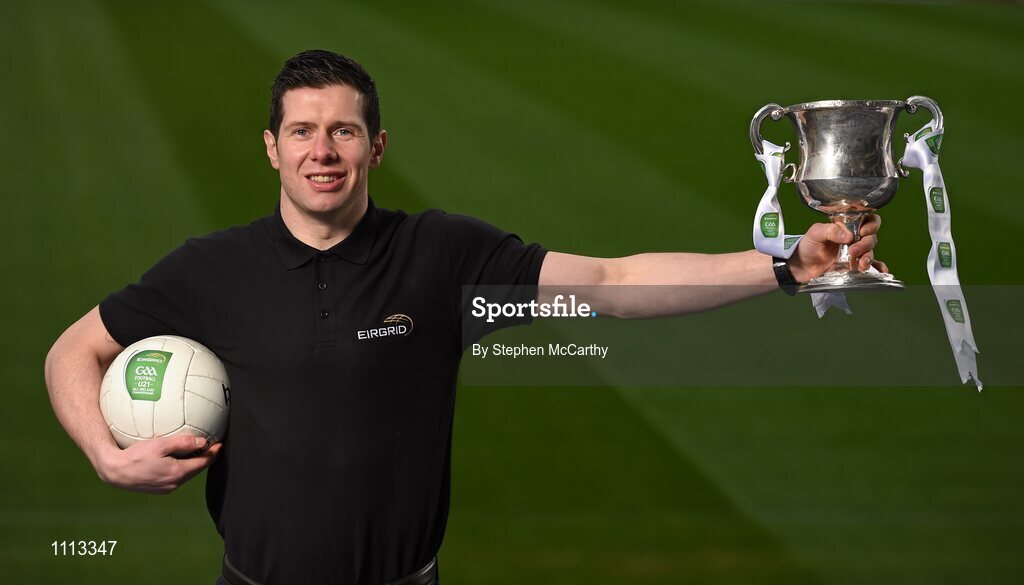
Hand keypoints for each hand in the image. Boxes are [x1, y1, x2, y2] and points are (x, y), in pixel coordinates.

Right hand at [96, 435, 221, 494]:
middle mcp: (174, 484)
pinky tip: (179, 459)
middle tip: (211, 446)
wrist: (115, 472)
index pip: (202, 463)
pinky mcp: (159, 489)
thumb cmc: (135, 456)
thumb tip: (203, 441)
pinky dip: (182, 468)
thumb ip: (183, 443)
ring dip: (193, 464)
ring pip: (186, 475)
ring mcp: (166, 488)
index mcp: (177, 473)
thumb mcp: (160, 445)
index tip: (219, 443)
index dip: (213, 453)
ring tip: (197, 452)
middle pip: (196, 470)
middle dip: (205, 458)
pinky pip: (176, 478)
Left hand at [788, 214, 888, 282]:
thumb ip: (830, 230)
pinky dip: (878, 268)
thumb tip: (849, 236)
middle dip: (866, 244)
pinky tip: (882, 271)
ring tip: (860, 265)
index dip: (870, 224)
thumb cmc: (807, 246)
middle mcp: (853, 238)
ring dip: (869, 257)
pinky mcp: (853, 266)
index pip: (866, 219)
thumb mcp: (815, 233)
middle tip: (852, 251)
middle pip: (871, 237)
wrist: (800, 267)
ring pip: (870, 252)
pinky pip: (871, 266)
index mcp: (846, 226)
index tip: (862, 232)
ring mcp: (855, 253)